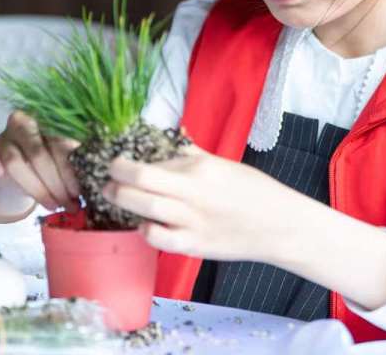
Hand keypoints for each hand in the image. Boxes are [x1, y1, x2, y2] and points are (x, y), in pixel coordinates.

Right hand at [0, 110, 80, 221]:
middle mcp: (25, 122)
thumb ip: (75, 164)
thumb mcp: (65, 162)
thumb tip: (96, 181)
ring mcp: (3, 136)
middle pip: (38, 153)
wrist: (21, 176)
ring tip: (52, 205)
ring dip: (34, 187)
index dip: (69, 170)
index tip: (79, 192)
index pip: (60, 142)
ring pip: (14, 161)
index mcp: (49, 119)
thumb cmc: (51, 166)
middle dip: (55, 183)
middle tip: (68, 204)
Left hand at [102, 144, 299, 261]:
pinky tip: (144, 224)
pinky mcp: (195, 246)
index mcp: (201, 168)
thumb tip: (168, 138)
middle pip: (141, 181)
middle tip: (106, 178)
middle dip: (115, 178)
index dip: (126, 161)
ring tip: (113, 196)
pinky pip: (159, 239)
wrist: (279, 225)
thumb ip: (192, 153)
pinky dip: (146, 231)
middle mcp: (193, 192)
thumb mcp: (223, 164)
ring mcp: (192, 221)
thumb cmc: (254, 191)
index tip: (115, 160)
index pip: (152, 161)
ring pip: (145, 208)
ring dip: (122, 201)